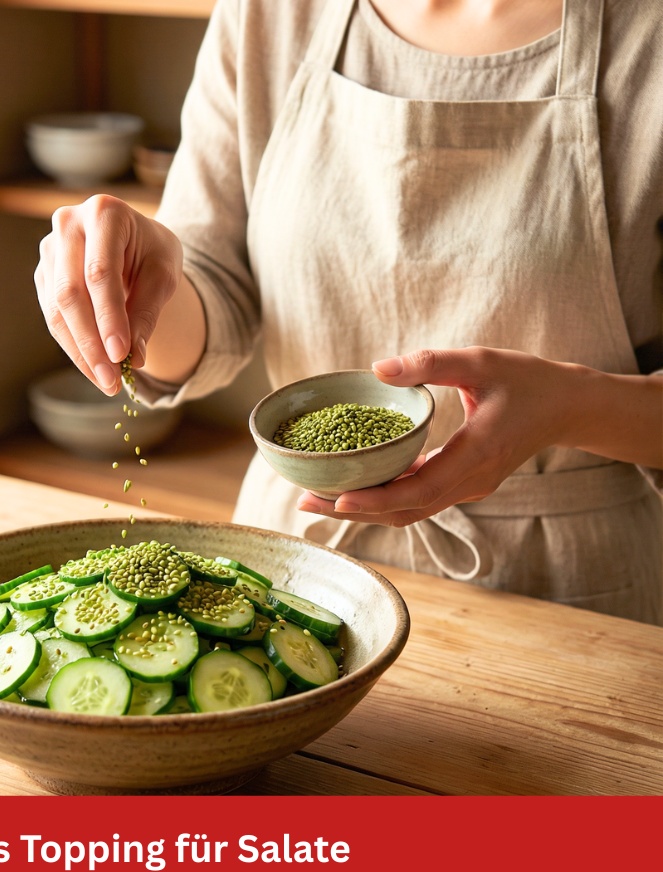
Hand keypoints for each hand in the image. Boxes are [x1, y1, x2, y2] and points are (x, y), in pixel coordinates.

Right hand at [34, 194, 183, 394]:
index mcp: (104, 212)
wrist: (135, 241)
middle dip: (90, 342)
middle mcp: (68, 224)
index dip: (108, 317)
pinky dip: (73, 346)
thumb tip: (134, 358)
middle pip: (70, 293)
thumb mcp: (163, 274)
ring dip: (79, 351)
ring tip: (105, 382)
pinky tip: (93, 369)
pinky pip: (52, 316)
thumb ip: (147, 311)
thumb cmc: (152, 252)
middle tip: (111, 379)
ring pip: (56, 309)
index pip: (100, 272)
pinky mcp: (43, 273)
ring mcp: (49, 248)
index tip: (121, 355)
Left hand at [297, 347, 576, 526]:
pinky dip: (382, 498)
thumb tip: (378, 368)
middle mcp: (470, 482)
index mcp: (476, 455)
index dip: (375, 499)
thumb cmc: (528, 381)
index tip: (336, 499)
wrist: (568, 406)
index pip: (418, 490)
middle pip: (404, 510)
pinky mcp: (462, 483)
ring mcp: (467, 488)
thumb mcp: (481, 361)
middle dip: (353, 510)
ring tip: (314, 499)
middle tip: (302, 502)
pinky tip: (350, 488)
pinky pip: (417, 499)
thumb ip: (430, 364)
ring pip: (408, 510)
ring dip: (363, 509)